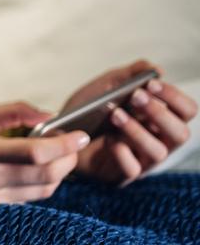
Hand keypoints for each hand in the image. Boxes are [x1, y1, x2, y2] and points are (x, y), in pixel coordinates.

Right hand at [0, 103, 87, 202]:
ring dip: (61, 171)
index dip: (65, 144)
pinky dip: (45, 182)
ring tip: (58, 154)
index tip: (81, 134)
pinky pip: (34, 198)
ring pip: (46, 189)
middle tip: (74, 143)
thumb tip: (51, 116)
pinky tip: (39, 168)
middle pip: (48, 174)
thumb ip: (16, 111)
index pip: (36, 152)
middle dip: (70, 158)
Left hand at [73, 60, 196, 185]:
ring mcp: (143, 160)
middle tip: (135, 97)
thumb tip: (156, 69)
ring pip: (159, 152)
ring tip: (115, 115)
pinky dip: (122, 152)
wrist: (58, 133)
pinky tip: (109, 140)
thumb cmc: (90, 111)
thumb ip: (129, 75)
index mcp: (161, 119)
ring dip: (137, 130)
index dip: (174, 97)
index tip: (150, 84)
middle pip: (180, 133)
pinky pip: (133, 169)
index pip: (186, 110)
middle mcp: (159, 141)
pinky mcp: (123, 175)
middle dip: (159, 113)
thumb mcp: (106, 87)